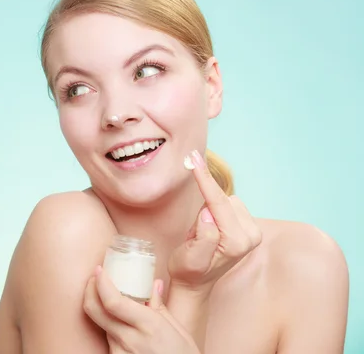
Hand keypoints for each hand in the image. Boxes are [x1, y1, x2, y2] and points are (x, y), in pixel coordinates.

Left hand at [83, 266, 199, 353]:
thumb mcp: (179, 331)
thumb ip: (161, 307)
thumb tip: (154, 285)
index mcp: (149, 326)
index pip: (113, 302)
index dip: (101, 284)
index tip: (99, 270)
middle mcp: (130, 340)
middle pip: (95, 311)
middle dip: (90, 290)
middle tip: (95, 279)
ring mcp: (120, 353)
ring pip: (102, 325)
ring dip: (103, 310)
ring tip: (113, 302)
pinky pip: (109, 340)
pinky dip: (112, 328)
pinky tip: (121, 324)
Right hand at [168, 149, 262, 292]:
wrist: (194, 282)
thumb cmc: (188, 271)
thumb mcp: (189, 258)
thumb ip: (203, 237)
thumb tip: (208, 213)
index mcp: (238, 242)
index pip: (219, 203)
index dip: (204, 180)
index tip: (194, 159)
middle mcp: (251, 235)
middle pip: (222, 199)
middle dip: (203, 206)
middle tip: (192, 232)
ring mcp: (251, 230)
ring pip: (224, 200)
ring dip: (208, 209)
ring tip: (199, 234)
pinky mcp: (247, 225)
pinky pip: (226, 203)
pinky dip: (213, 210)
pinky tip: (208, 228)